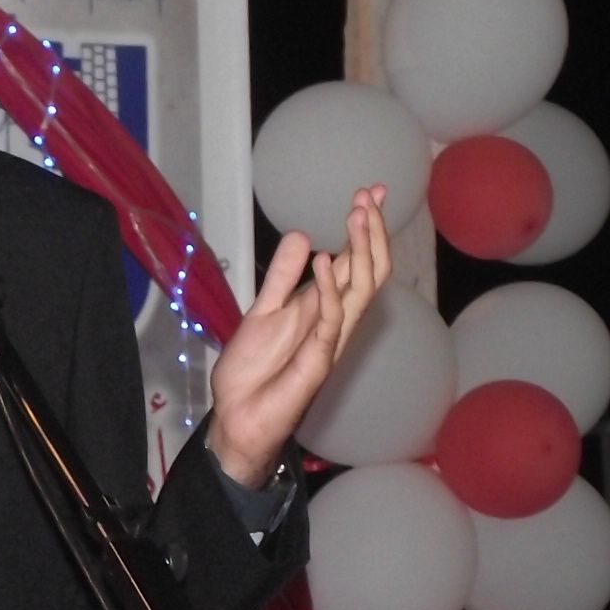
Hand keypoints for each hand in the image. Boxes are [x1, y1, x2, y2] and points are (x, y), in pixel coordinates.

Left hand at [207, 185, 390, 485]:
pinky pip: (332, 320)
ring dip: (361, 250)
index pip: (355, 261)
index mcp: (324, 307)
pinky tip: (325, 259)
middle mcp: (335, 321)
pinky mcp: (319, 359)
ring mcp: (331, 339)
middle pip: (369, 270)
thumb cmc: (253, 372)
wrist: (237, 417)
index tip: (370, 191)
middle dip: (373, 232)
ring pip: (361, 290)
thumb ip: (282, 276)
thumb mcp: (263, 310)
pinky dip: (330, 289)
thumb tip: (304, 237)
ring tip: (357, 214)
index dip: (366, 228)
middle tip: (370, 195)